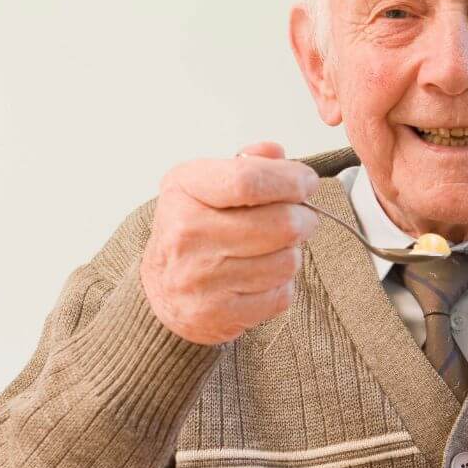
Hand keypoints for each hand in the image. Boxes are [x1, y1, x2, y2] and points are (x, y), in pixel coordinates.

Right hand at [140, 142, 319, 344]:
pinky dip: (281, 285)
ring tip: (274, 250)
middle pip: (280, 224)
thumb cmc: (191, 231)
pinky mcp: (219, 312)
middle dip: (305, 219)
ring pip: (287, 261)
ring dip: (292, 254)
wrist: (160, 291)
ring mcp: (201, 277)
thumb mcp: (203, 185)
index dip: (290, 180)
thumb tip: (278, 154)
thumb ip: (245, 165)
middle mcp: (187, 233)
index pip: (248, 181)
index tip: (307, 183)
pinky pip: (280, 295)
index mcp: (184, 190)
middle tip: (302, 219)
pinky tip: (262, 277)